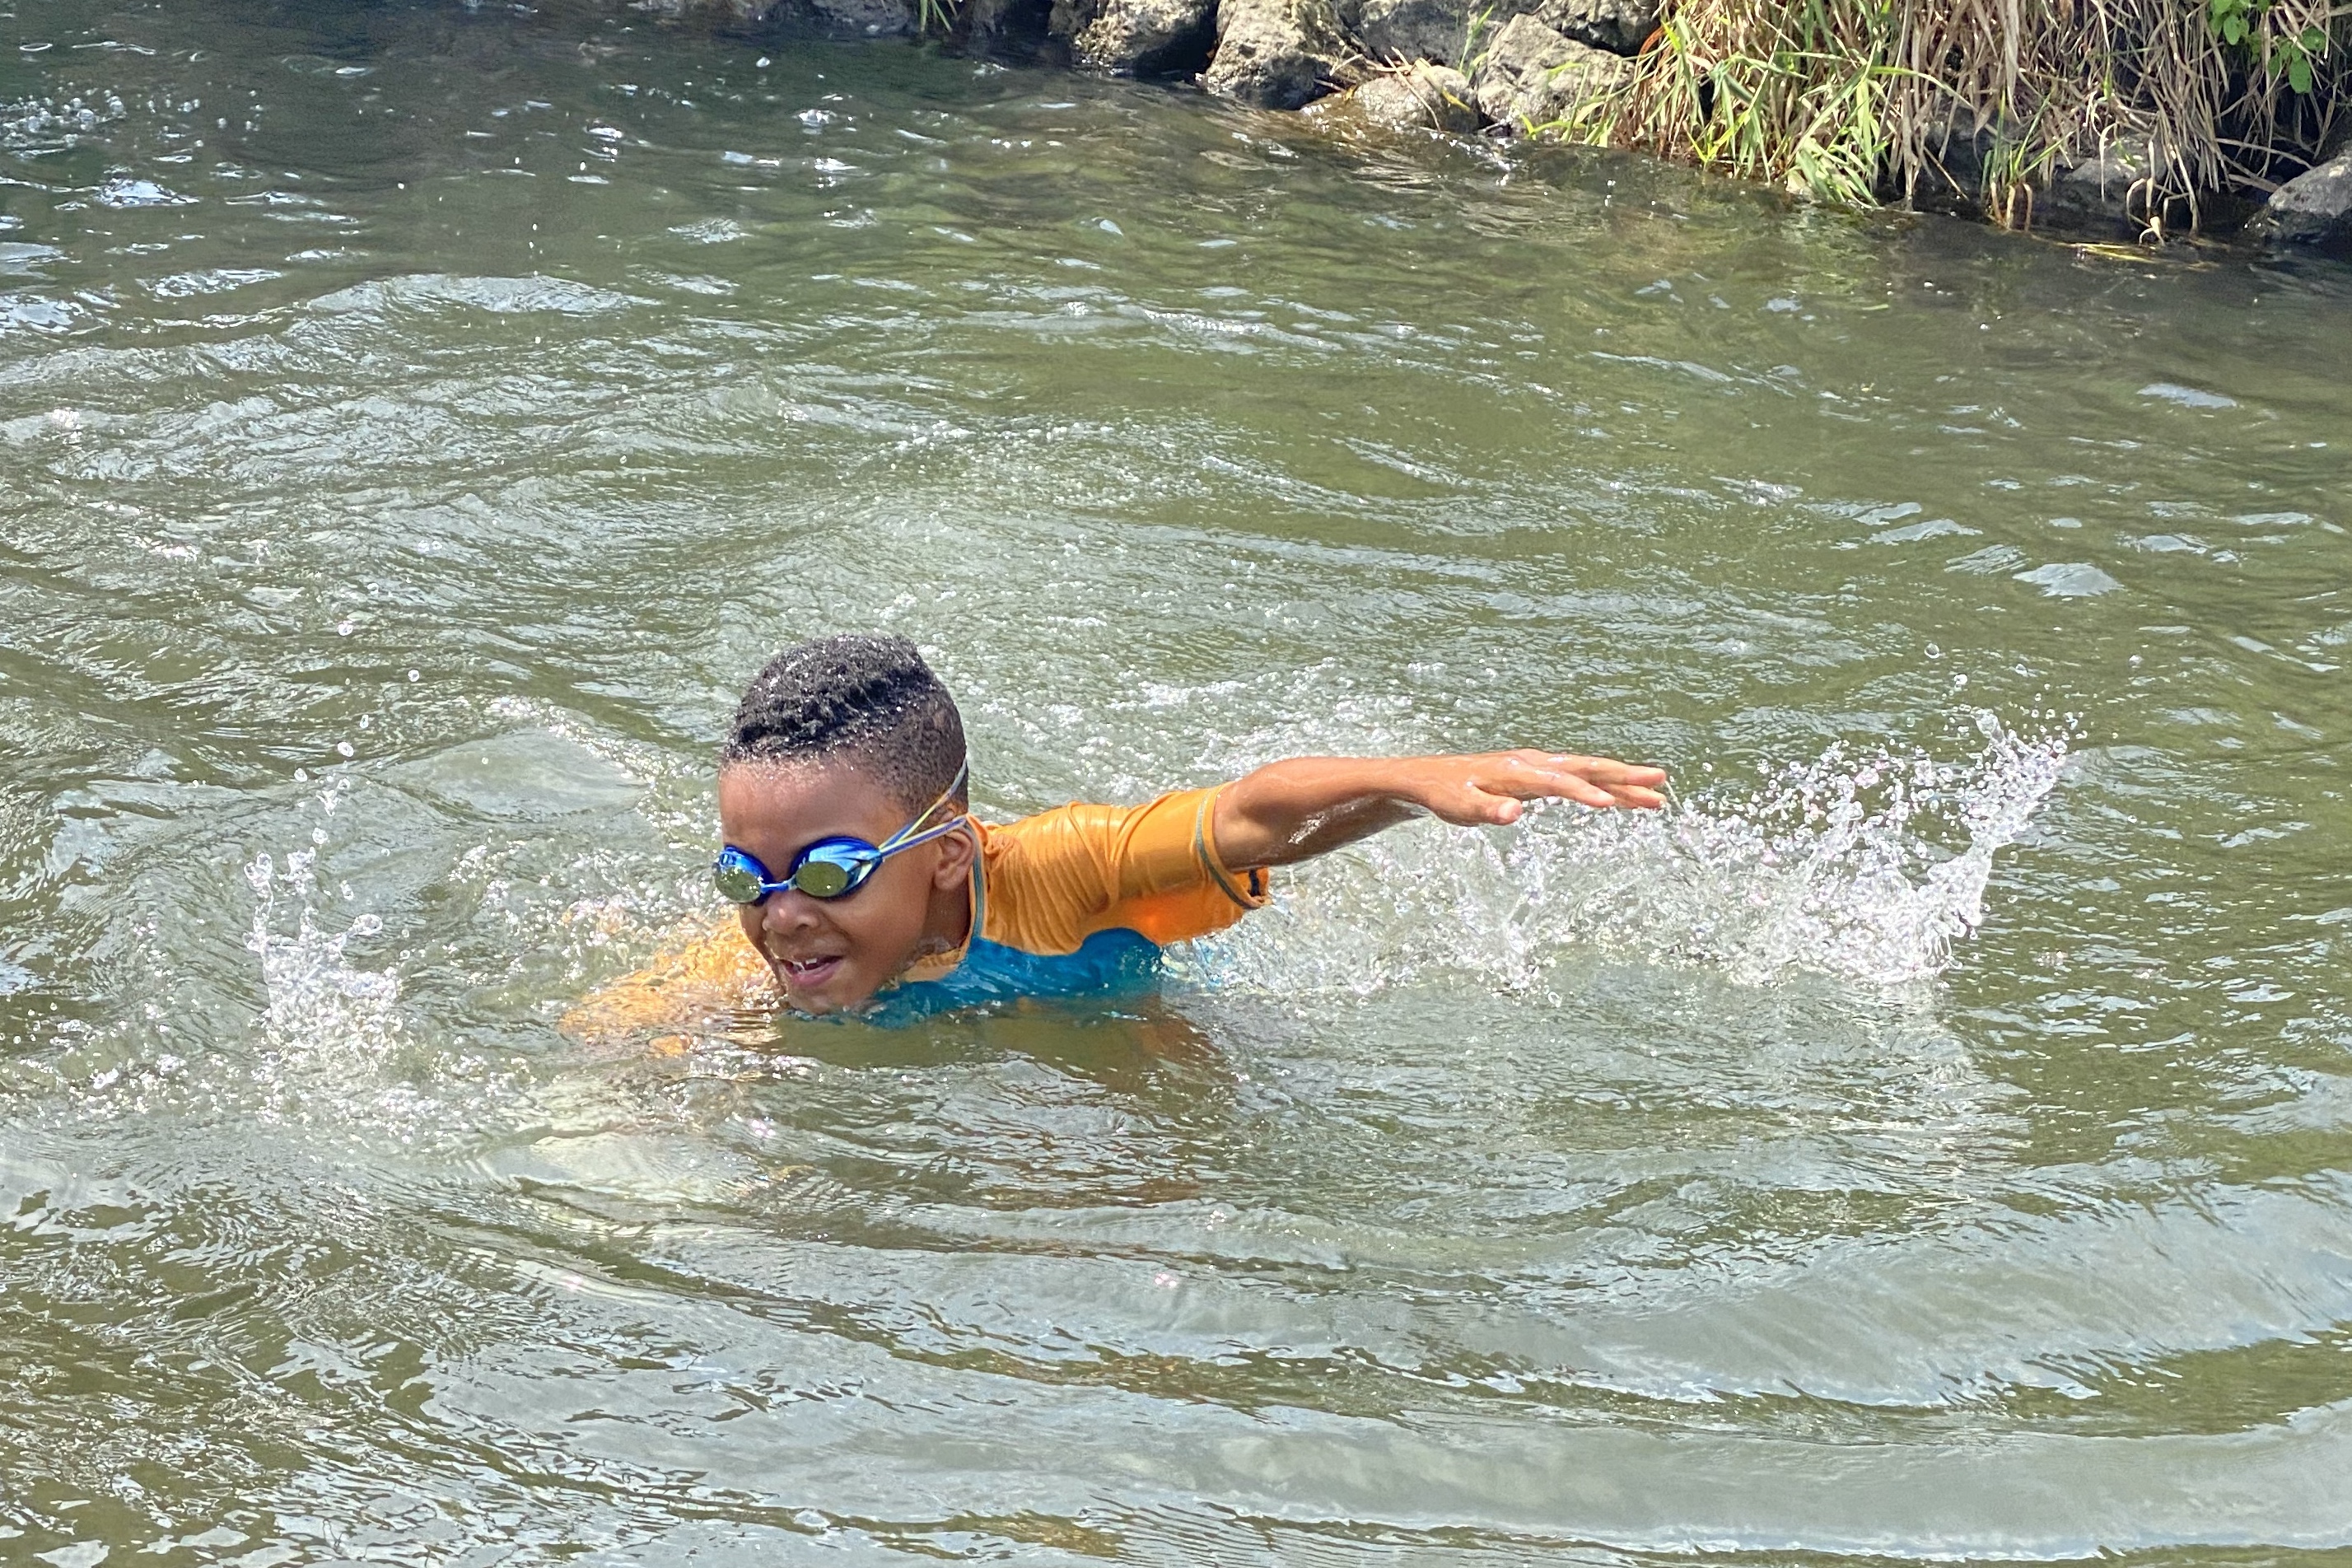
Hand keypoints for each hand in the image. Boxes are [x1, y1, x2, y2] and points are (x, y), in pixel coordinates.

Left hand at [1405, 750, 1667, 825]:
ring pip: (1588, 772)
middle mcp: (1534, 763)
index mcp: (1517, 770)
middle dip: (1623, 776)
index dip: (1583, 793)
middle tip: (1659, 783)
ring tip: (1656, 795)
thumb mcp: (1460, 807)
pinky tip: (1622, 799)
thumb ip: (1486, 810)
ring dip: (1622, 783)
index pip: (1557, 782)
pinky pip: (1579, 779)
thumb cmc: (1445, 794)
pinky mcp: (1540, 775)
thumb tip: (1513, 812)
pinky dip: (1603, 788)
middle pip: (1586, 768)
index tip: (1609, 805)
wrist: (1430, 778)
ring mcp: (1539, 767)